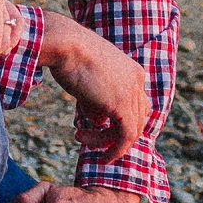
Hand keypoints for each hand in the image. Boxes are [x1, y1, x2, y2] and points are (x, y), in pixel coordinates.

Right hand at [39, 19, 151, 159]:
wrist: (65, 44)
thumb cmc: (68, 56)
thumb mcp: (87, 82)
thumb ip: (96, 104)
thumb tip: (99, 124)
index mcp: (132, 71)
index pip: (135, 104)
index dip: (118, 121)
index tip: (93, 126)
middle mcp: (137, 81)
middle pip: (136, 118)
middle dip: (114, 134)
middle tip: (87, 138)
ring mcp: (132, 92)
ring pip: (130, 130)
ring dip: (106, 142)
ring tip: (81, 138)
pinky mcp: (122, 105)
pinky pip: (126, 137)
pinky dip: (116, 150)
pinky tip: (102, 158)